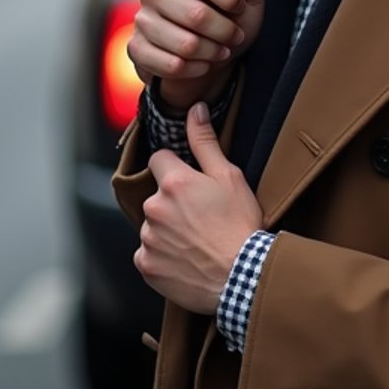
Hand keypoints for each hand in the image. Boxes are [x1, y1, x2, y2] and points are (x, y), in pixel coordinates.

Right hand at [127, 0, 264, 111]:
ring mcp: (143, 14)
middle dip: (227, 28)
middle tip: (236, 33)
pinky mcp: (136, 46)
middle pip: (199, 8)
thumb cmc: (227, 25)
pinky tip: (200, 63)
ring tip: (220, 49)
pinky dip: (196, 68)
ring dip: (213, 51)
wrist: (205, 67)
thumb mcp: (248, 2)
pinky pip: (172, 62)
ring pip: (186, 40)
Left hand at [134, 102, 262, 312]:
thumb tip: (195, 109)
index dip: (177, 169)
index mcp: (174, 183)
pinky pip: (148, 254)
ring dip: (168, 230)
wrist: (243, 279)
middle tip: (202, 217)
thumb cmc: (241, 227)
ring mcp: (147, 239)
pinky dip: (162, 256)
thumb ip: (205, 142)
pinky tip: (186, 260)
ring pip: (153, 225)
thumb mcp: (230, 178)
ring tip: (196, 242)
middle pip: (157, 195)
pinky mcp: (146, 265)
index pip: (160, 160)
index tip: (194, 185)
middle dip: (173, 202)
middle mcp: (154, 208)